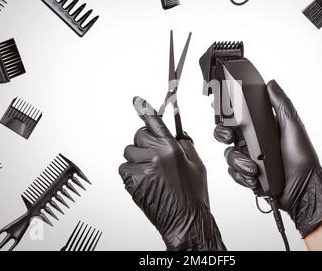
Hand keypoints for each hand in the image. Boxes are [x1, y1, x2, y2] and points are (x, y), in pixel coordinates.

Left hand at [119, 97, 225, 250]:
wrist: (185, 220)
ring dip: (138, 157)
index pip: (154, 122)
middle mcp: (154, 156)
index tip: (137, 101)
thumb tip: (175, 135)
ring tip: (151, 170)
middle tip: (155, 153)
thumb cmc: (192, 196)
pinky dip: (132, 171)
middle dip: (146, 141)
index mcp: (171, 148)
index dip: (145, 110)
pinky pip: (124, 168)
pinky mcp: (131, 182)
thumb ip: (184, 145)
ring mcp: (141, 169)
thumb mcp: (197, 164)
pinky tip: (145, 179)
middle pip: (138, 135)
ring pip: (129, 152)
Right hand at [214, 80, 321, 236]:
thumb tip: (271, 83)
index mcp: (261, 128)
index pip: (238, 115)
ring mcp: (248, 158)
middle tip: (231, 137)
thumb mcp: (293, 126)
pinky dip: (242, 175)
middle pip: (225, 133)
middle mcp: (252, 142)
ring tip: (254, 167)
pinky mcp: (247, 175)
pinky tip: (254, 177)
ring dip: (239, 160)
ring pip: (228, 154)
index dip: (226, 111)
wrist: (303, 188)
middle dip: (223, 133)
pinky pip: (233, 172)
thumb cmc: (302, 158)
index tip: (219, 108)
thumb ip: (280, 104)